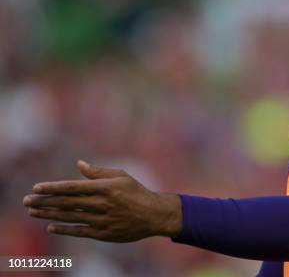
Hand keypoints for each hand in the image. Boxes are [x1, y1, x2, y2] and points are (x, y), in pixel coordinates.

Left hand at [23, 160, 181, 241]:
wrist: (153, 215)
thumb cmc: (136, 192)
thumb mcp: (121, 176)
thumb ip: (98, 172)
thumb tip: (80, 164)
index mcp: (105, 187)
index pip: (72, 187)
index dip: (53, 188)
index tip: (36, 188)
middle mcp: (101, 203)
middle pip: (66, 203)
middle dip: (44, 201)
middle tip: (26, 201)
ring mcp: (101, 219)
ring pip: (69, 217)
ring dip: (49, 215)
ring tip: (33, 212)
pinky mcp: (103, 233)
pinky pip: (79, 231)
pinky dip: (64, 229)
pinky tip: (51, 226)